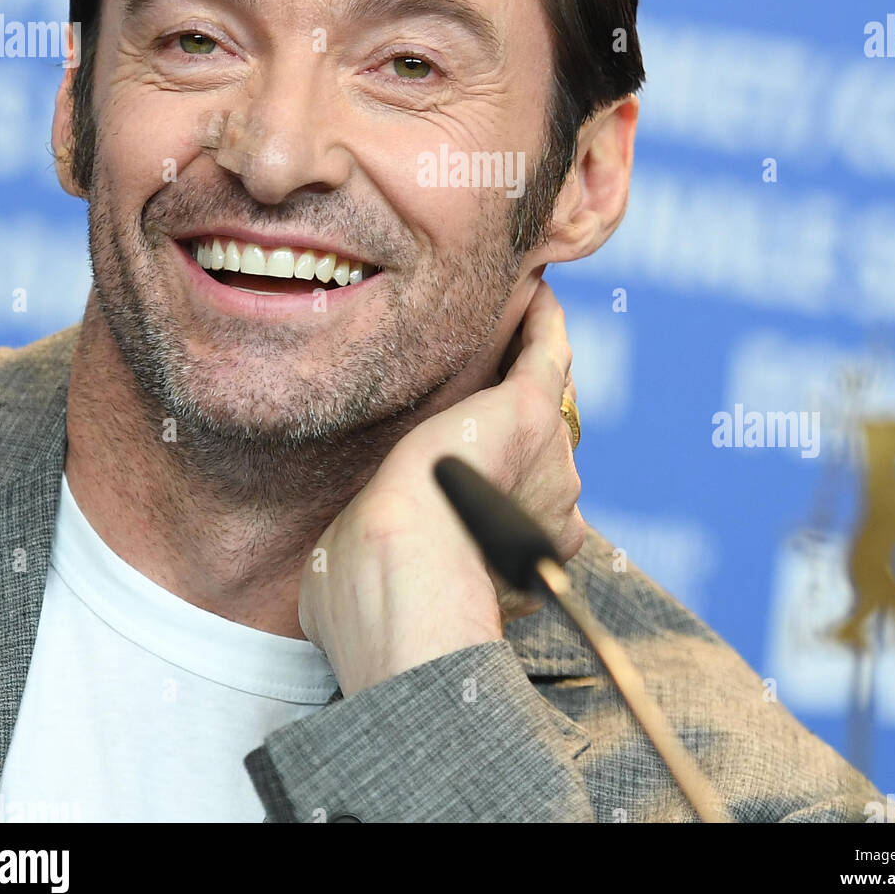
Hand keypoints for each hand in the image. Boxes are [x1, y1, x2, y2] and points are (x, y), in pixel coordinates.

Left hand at [297, 278, 583, 697]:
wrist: (398, 574)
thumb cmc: (371, 600)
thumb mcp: (368, 583)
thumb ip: (372, 569)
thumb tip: (342, 571)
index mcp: (516, 562)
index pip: (514, 516)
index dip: (490, 495)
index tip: (462, 476)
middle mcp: (551, 512)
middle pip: (538, 459)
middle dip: (518, 437)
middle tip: (489, 399)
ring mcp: (548, 459)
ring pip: (548, 402)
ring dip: (534, 368)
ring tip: (518, 328)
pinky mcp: (530, 409)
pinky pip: (547, 355)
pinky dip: (544, 324)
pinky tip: (534, 294)